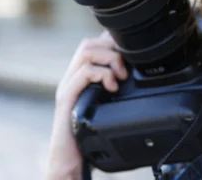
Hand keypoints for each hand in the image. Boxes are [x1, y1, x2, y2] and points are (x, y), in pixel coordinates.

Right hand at [45, 31, 127, 179]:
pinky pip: (83, 74)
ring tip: (120, 76)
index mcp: (80, 78)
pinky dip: (102, 75)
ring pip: (86, 52)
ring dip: (109, 59)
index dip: (112, 42)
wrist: (70, 160)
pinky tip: (112, 87)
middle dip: (112, 49)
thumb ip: (115, 89)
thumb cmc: (90, 136)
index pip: (93, 44)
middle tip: (126, 68)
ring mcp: (67, 86)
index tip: (130, 53)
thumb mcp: (106, 107)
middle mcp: (71, 78)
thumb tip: (135, 78)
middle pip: (88, 44)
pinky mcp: (66, 99)